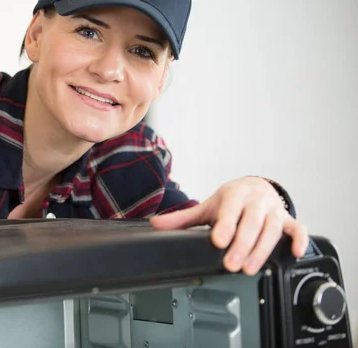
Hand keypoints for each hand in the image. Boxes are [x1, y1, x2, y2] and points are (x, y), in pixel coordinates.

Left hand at [150, 177, 308, 274]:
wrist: (254, 187)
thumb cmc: (230, 201)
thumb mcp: (207, 207)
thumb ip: (182, 218)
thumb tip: (155, 224)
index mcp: (234, 196)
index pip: (230, 211)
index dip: (226, 226)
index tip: (219, 241)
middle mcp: (255, 202)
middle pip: (251, 224)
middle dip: (242, 245)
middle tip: (232, 265)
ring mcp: (273, 211)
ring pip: (272, 229)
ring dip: (263, 249)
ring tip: (250, 268)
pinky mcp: (287, 219)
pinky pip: (297, 228)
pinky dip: (300, 239)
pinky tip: (295, 253)